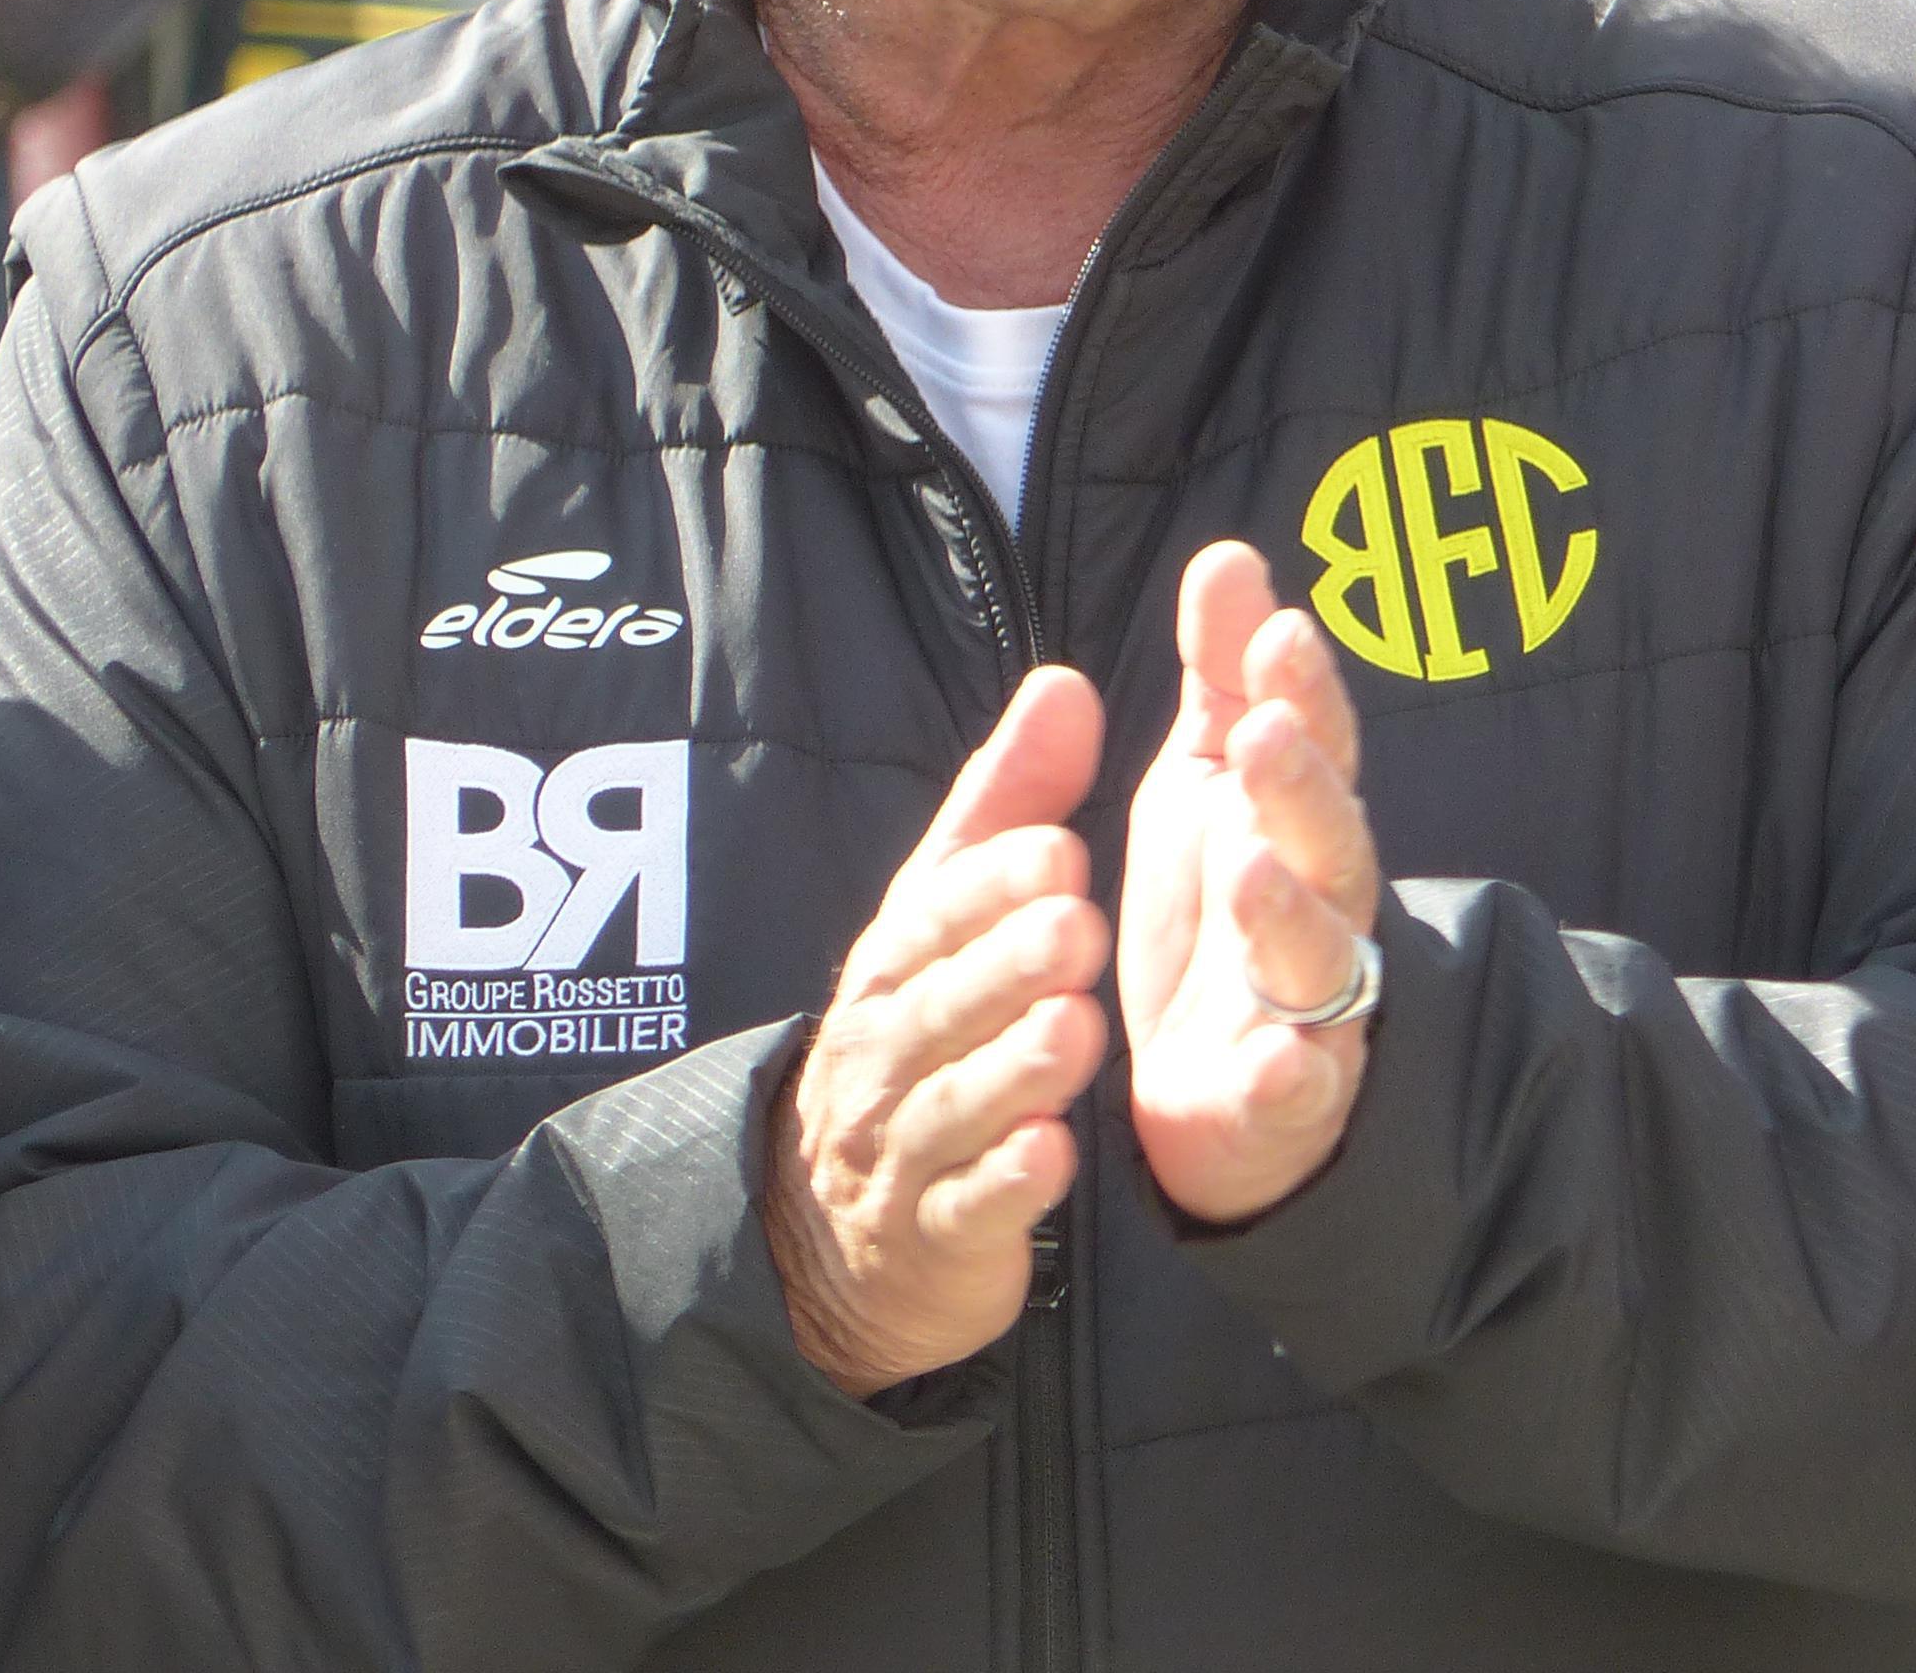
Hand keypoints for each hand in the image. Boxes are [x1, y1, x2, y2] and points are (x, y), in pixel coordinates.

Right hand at [769, 663, 1110, 1398]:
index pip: (934, 915)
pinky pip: (969, 1207)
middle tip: (1078, 925)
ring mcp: (905, 1146)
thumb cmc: (920, 1034)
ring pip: (957, 1103)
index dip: (992, 884)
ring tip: (1078, 1028)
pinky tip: (1054, 1158)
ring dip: (1015, 1068)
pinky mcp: (937, 1233)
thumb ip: (1009, 803)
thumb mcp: (947, 914)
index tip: (1061, 846)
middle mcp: (890, 1048)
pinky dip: (1007, 1184)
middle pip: (943, 1003)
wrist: (837, 1231)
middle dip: (1007, 964)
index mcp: (897, 965)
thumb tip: (1065, 681)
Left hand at [1121, 541, 1384, 1227]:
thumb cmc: (1219, 909)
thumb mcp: (1202, 783)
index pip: (1314, 747)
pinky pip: (1300, 1086)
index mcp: (1292, 824)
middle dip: (1301, 786)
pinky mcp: (1286, 1096)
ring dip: (1292, 913)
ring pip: (1321, 955)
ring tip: (1251, 868)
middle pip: (1327, 840)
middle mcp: (1321, 906)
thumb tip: (1231, 555)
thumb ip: (1222, 679)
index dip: (1302, 692)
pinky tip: (1280, 1061)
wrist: (1216, 1086)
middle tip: (1267, 732)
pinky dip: (1296, 1075)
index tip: (1277, 631)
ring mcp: (1313, 1004)